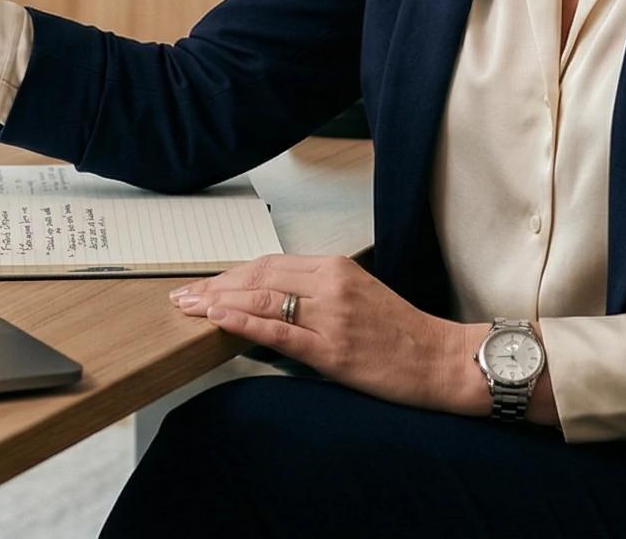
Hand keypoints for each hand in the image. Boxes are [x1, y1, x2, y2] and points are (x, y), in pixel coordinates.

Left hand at [171, 256, 490, 418]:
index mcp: (335, 268)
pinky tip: (219, 320)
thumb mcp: (357, 298)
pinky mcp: (334, 350)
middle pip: (258, 277)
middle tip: (183, 297)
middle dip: (215, 286)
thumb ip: (314, 294)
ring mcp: (331, 317)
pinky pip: (281, 332)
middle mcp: (331, 284)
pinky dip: (245, 323)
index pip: (268, 265)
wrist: (442, 360)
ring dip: (219, 303)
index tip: (204, 284)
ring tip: (190, 309)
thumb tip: (266, 302)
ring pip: (263, 300)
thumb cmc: (402, 334)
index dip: (230, 275)